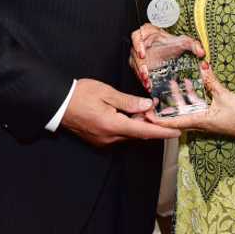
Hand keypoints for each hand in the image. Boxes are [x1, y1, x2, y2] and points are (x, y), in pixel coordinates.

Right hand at [60, 78, 180, 145]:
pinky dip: (127, 126)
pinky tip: (130, 115)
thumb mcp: (106, 93)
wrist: (57, 103)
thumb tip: (147, 106)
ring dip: (138, 124)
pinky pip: (119, 134)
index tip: (177, 132)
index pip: (144, 132)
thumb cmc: (80, 94)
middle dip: (151, 124)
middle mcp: (109, 138)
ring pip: (128, 134)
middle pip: (137, 134)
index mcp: (113, 125)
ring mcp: (103, 141)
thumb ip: (128, 102)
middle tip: (161, 111)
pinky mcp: (98, 140)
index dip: (162, 132)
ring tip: (146, 110)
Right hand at [129, 24, 204, 90]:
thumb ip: (193, 45)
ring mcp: (138, 57)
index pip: (136, 36)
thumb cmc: (171, 43)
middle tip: (146, 73)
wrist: (168, 50)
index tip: (142, 53)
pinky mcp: (140, 67)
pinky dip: (144, 80)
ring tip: (148, 83)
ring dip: (141, 76)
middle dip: (140, 66)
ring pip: (135, 66)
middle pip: (134, 55)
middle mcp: (139, 46)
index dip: (138, 45)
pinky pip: (139, 74)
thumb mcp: (184, 42)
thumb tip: (201, 52)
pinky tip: (149, 86)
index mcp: (146, 34)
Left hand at [146, 62, 234, 138]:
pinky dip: (189, 97)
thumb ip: (211, 82)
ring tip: (168, 86)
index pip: (174, 123)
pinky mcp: (210, 116)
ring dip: (176, 100)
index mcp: (199, 121)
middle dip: (162, 110)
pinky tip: (187, 85)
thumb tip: (202, 67)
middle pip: (175, 118)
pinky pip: (195, 107)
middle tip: (150, 101)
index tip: (146, 115)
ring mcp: (204, 120)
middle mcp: (198, 122)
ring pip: (184, 111)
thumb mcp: (224, 96)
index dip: (158, 120)